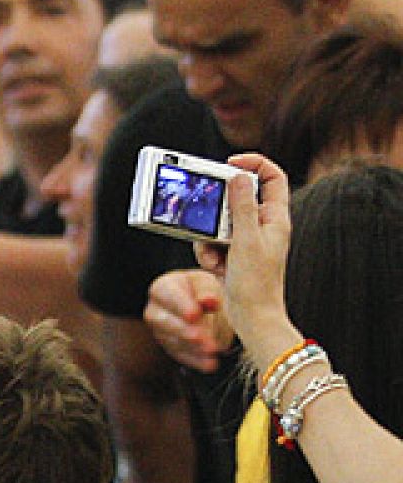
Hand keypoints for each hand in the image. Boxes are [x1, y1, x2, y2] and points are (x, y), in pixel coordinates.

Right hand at [143, 269, 232, 372]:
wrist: (207, 306)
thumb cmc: (205, 291)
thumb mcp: (209, 283)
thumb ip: (207, 291)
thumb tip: (209, 300)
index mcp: (163, 288)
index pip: (167, 295)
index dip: (181, 306)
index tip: (195, 315)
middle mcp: (155, 310)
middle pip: (165, 321)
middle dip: (185, 331)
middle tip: (202, 338)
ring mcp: (161, 332)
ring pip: (173, 341)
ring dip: (193, 348)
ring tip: (212, 351)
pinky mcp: (171, 349)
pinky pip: (181, 356)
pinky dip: (197, 361)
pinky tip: (210, 363)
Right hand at [193, 154, 294, 367]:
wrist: (253, 318)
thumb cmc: (256, 283)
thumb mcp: (246, 240)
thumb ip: (242, 205)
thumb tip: (239, 175)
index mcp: (275, 218)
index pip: (272, 176)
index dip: (253, 163)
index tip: (230, 164)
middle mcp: (263, 226)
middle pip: (236, 200)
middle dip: (216, 211)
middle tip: (207, 216)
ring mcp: (246, 241)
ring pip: (218, 223)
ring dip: (208, 239)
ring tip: (215, 257)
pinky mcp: (232, 255)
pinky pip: (212, 243)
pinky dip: (208, 255)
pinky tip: (215, 268)